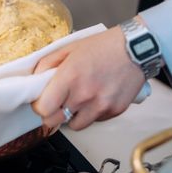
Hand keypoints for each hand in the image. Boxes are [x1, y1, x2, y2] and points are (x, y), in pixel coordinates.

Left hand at [31, 27, 145, 129]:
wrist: (136, 49)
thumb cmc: (102, 46)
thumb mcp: (68, 49)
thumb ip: (47, 64)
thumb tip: (35, 79)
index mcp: (69, 78)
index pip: (43, 109)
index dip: (39, 107)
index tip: (41, 102)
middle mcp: (84, 95)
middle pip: (55, 121)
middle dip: (52, 114)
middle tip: (56, 104)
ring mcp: (101, 106)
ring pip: (76, 125)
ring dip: (72, 116)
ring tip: (78, 100)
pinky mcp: (115, 111)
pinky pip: (95, 120)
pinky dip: (91, 113)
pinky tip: (95, 98)